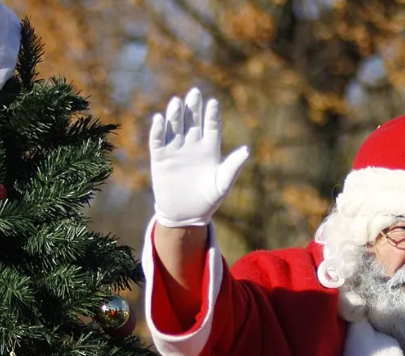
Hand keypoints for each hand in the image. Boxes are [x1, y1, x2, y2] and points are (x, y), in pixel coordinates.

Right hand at [149, 88, 249, 227]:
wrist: (186, 214)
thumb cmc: (209, 200)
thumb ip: (233, 166)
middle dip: (193, 107)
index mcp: (210, 149)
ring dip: (175, 114)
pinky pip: (158, 140)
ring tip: (177, 102)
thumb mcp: (223, 184)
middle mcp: (192, 145)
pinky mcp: (160, 158)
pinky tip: (159, 119)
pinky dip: (158, 130)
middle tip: (194, 93)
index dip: (212, 114)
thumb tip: (246, 150)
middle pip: (193, 120)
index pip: (211, 126)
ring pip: (175, 126)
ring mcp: (176, 150)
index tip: (213, 102)